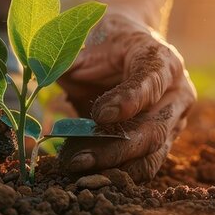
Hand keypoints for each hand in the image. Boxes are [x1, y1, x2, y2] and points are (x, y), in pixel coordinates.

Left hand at [57, 13, 195, 182]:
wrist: (126, 45)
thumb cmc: (106, 42)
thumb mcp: (88, 41)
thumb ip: (67, 58)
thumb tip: (38, 71)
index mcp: (162, 61)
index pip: (150, 83)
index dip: (127, 101)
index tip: (99, 115)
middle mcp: (176, 93)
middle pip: (155, 130)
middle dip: (117, 149)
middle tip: (80, 160)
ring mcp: (172, 121)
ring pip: (152, 155)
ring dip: (115, 168)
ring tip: (78, 170)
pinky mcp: (162, 142)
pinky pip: (143, 164)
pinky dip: (116, 172)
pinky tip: (86, 173)